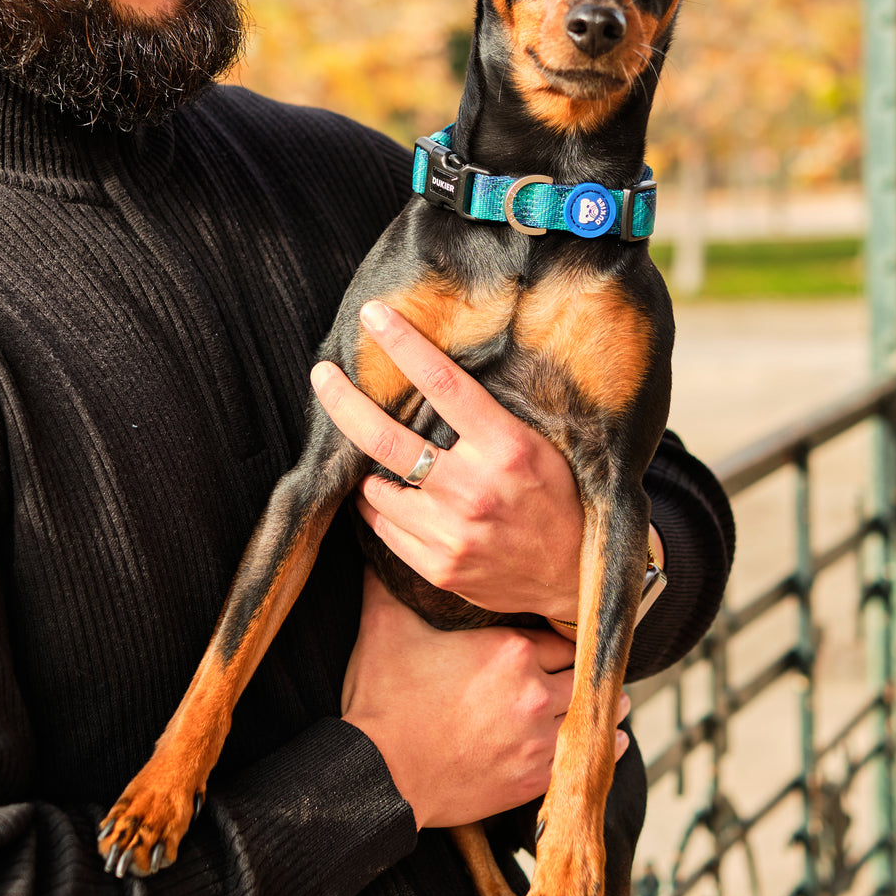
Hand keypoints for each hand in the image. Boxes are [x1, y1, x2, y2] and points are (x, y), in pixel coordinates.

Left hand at [310, 300, 582, 622]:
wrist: (573, 578)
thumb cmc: (558, 499)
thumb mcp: (539, 445)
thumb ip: (491, 418)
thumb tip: (436, 376)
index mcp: (505, 447)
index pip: (443, 384)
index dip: (403, 344)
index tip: (374, 316)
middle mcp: (472, 490)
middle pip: (385, 438)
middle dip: (343, 401)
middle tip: (321, 375)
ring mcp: (450, 534)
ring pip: (375, 488)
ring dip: (370, 469)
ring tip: (380, 459)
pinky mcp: (438, 567)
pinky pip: (384, 528)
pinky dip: (382, 507)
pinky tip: (395, 498)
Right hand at [341, 569, 630, 828]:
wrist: (378, 775)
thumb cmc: (383, 700)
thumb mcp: (385, 627)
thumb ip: (389, 581)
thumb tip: (373, 540)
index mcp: (510, 649)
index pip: (557, 633)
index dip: (557, 633)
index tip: (558, 635)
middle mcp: (534, 690)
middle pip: (579, 671)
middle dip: (580, 666)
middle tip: (588, 663)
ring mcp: (537, 738)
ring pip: (586, 712)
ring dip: (597, 704)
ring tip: (612, 699)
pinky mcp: (532, 778)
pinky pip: (584, 758)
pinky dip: (603, 747)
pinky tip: (612, 740)